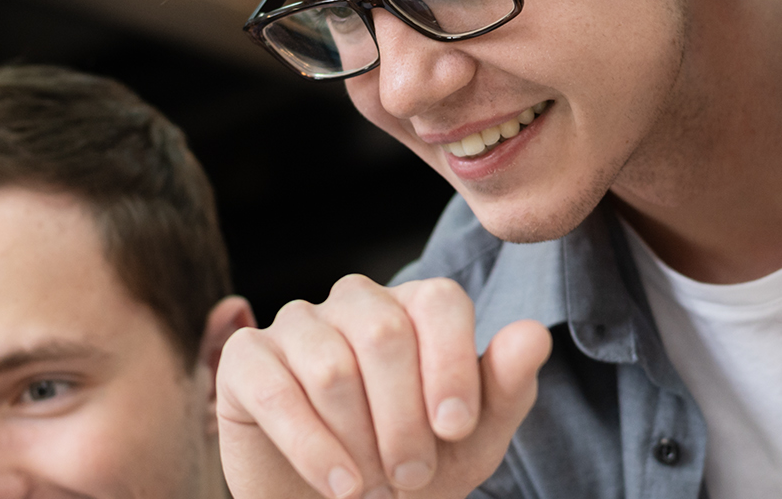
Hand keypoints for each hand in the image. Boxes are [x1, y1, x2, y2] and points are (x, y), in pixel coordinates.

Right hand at [218, 275, 551, 498]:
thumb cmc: (412, 472)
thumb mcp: (471, 444)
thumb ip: (506, 389)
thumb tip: (534, 334)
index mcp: (415, 306)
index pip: (439, 302)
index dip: (452, 366)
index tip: (455, 431)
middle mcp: (356, 301)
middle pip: (384, 333)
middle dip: (404, 420)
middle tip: (412, 477)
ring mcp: (297, 324)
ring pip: (331, 367)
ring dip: (358, 441)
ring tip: (370, 486)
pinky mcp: (246, 360)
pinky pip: (276, 391)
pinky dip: (311, 447)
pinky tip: (338, 485)